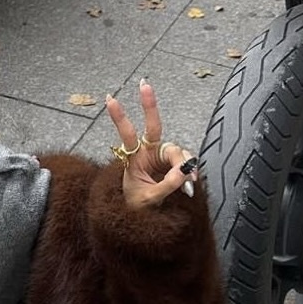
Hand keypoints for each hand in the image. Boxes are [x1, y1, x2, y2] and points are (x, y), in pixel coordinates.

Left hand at [105, 80, 198, 208]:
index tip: (110, 99)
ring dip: (184, 163)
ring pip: (177, 150)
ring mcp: (162, 157)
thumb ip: (166, 186)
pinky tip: (191, 184)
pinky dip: (190, 171)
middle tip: (144, 84)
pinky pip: (186, 162)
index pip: (128, 135)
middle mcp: (148, 153)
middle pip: (153, 126)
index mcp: (134, 159)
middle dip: (149, 104)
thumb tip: (184, 171)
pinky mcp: (175, 164)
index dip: (120, 118)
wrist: (143, 219)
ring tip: (188, 183)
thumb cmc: (138, 207)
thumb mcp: (148, 200)